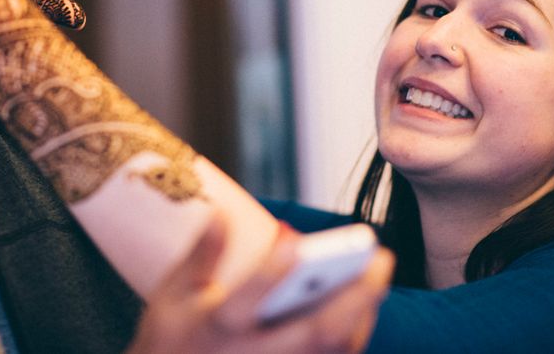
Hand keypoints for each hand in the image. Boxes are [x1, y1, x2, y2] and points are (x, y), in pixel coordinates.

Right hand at [127, 215, 394, 353]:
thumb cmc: (173, 337)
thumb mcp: (173, 294)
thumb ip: (202, 254)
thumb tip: (222, 213)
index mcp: (218, 326)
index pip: (250, 298)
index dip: (273, 271)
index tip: (295, 240)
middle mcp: (253, 353)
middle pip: (315, 332)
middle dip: (354, 294)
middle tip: (381, 256)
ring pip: (334, 350)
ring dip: (362, 313)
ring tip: (376, 272)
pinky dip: (353, 334)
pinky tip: (361, 305)